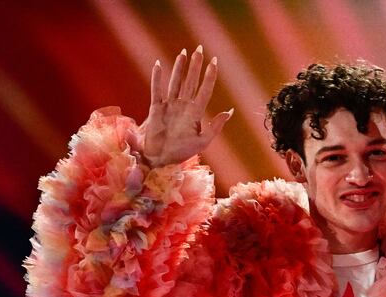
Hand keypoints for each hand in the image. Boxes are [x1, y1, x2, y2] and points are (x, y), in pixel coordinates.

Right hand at [139, 46, 232, 167]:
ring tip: (183, 53)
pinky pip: (156, 90)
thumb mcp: (203, 141)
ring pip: (175, 82)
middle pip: (190, 81)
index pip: (204, 89)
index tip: (214, 61)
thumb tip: (229, 111)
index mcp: (195, 113)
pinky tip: (158, 64)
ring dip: (179, 67)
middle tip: (199, 48)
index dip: (209, 76)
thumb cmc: (182, 152)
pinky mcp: (156, 109)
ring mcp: (169, 106)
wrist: (161, 160)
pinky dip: (157, 77)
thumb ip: (215, 126)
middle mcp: (183, 106)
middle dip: (195, 65)